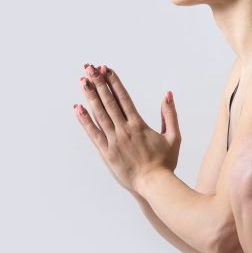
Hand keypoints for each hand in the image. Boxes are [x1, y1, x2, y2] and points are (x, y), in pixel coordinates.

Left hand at [74, 63, 180, 193]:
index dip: (114, 82)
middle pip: (109, 101)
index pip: (123, 97)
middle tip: (90, 68)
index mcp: (139, 124)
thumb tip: (168, 94)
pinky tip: (78, 108)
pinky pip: (93, 133)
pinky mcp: (106, 152)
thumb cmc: (165, 163)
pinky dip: (85, 120)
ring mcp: (114, 141)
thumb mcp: (173, 137)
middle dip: (98, 83)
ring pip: (99, 114)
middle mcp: (124, 129)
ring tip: (82, 81)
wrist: (155, 185)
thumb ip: (170, 115)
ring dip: (90, 96)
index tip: (106, 69)